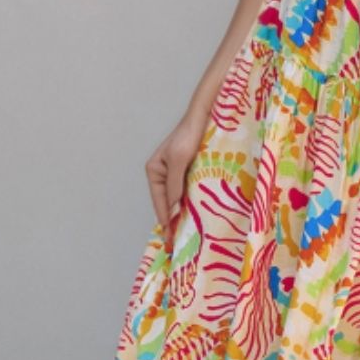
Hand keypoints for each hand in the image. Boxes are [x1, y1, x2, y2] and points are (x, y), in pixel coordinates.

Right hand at [145, 108, 208, 229]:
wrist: (204, 116)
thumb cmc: (189, 135)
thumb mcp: (180, 160)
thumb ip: (175, 186)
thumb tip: (172, 212)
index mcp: (154, 171)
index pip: (159, 202)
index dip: (165, 221)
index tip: (170, 238)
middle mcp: (163, 174)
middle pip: (167, 203)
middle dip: (172, 221)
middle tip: (177, 243)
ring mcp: (177, 173)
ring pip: (178, 199)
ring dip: (182, 214)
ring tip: (186, 234)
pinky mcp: (190, 171)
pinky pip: (188, 192)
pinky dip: (190, 204)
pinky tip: (196, 215)